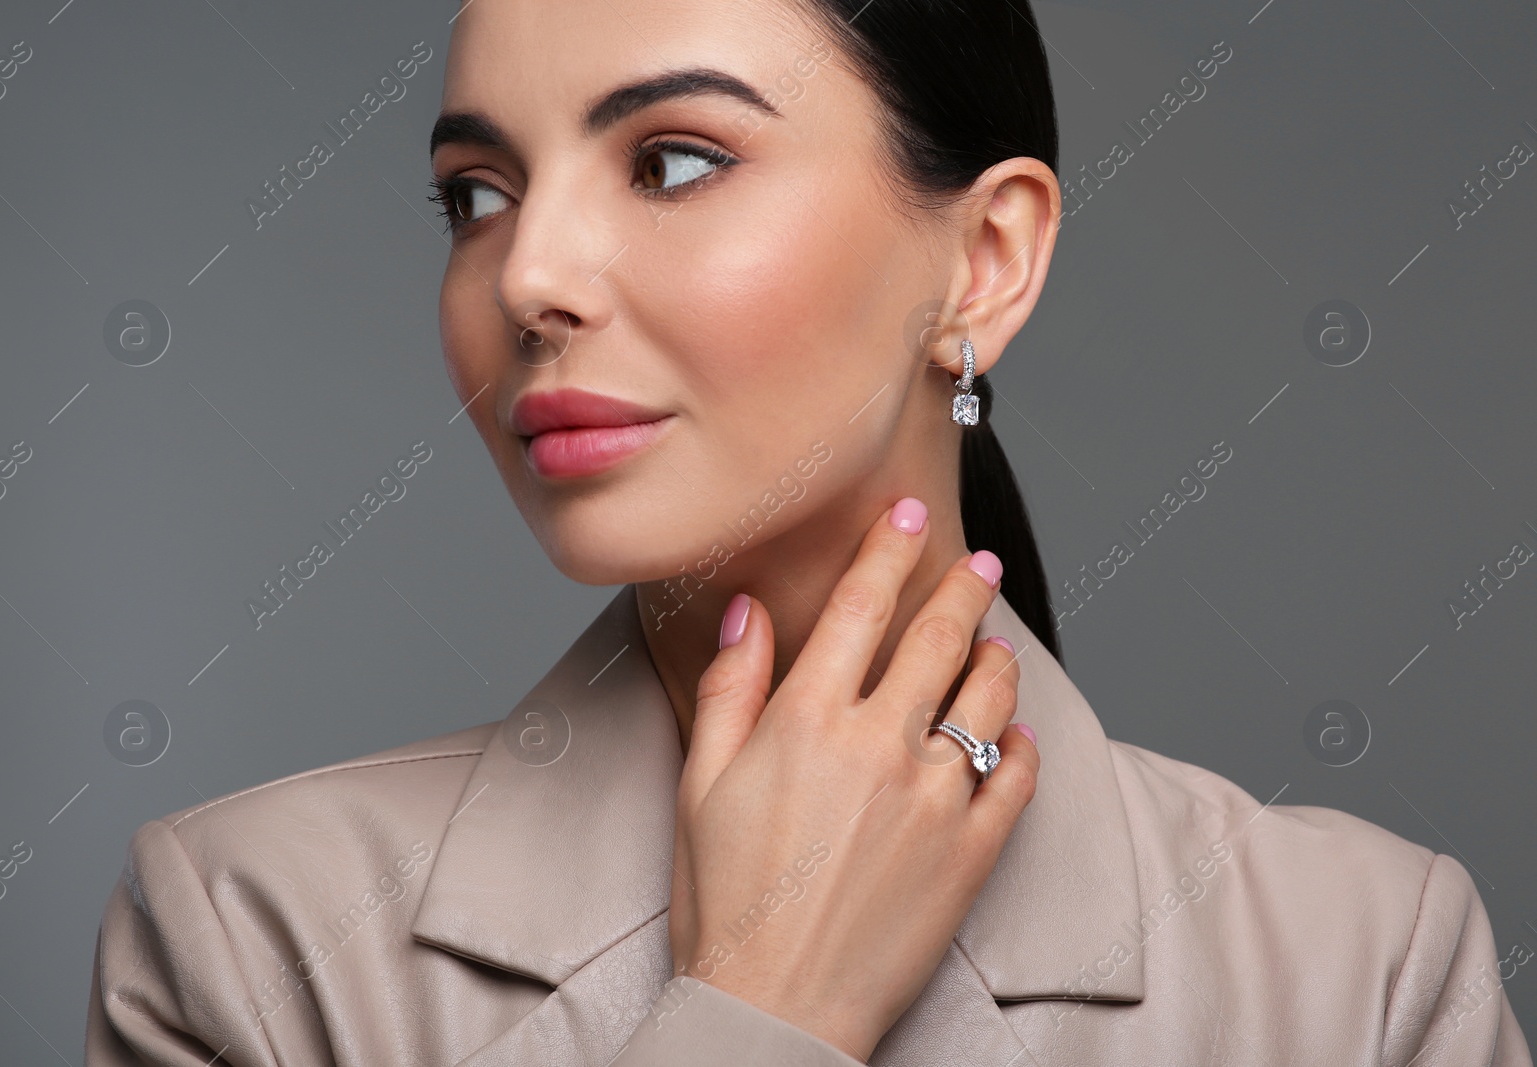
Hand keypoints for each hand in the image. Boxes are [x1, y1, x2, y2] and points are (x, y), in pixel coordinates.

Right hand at [667, 498, 1039, 1060]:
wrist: (773, 1007)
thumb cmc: (725, 902)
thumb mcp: (700, 784)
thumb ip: (731, 688)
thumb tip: (748, 612)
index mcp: (808, 722)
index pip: (860, 607)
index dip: (887, 549)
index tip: (907, 513)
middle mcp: (880, 746)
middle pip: (938, 639)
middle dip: (962, 588)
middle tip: (977, 562)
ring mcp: (935, 799)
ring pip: (987, 700)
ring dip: (997, 660)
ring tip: (997, 644)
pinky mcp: (971, 853)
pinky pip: (1015, 780)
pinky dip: (1023, 747)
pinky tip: (1018, 734)